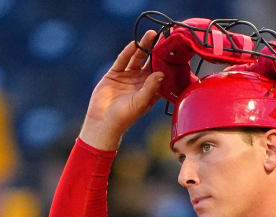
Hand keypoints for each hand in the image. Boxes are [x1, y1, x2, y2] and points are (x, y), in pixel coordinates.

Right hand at [79, 30, 163, 150]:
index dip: (166, 62)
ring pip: (137, 58)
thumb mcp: (141, 101)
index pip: (160, 72)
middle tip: (163, 37)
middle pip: (150, 62)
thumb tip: (161, 73)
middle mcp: (141, 81)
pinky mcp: (115, 73)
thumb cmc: (125, 117)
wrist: (102, 121)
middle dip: (155, 50)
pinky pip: (122, 60)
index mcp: (151, 90)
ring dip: (143, 47)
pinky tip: (134, 44)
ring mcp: (128, 76)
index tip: (173, 50)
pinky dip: (128, 52)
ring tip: (150, 35)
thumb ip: (151, 87)